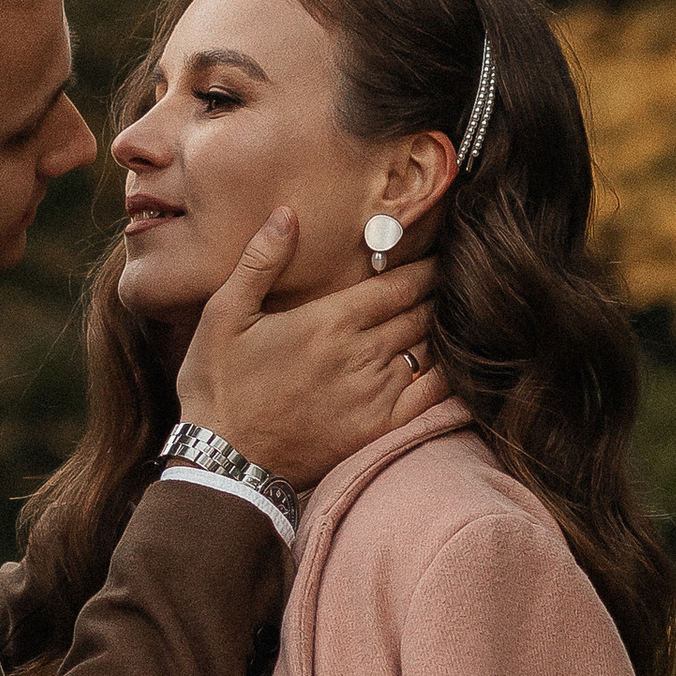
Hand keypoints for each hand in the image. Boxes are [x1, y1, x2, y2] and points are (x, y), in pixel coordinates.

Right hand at [175, 211, 446, 489]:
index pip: (401, 285)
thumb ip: (260, 261)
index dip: (428, 268)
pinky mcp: (380, 429)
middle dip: (439, 296)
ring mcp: (375, 393)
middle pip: (422, 314)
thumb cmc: (219, 385)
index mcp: (330, 321)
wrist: (224, 461)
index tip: (443, 257)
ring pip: (431, 350)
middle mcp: (362, 354)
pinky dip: (448, 373)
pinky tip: (453, 362)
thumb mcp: (224, 314)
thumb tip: (286, 214)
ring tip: (456, 316)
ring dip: (444, 330)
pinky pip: (433, 395)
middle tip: (456, 282)